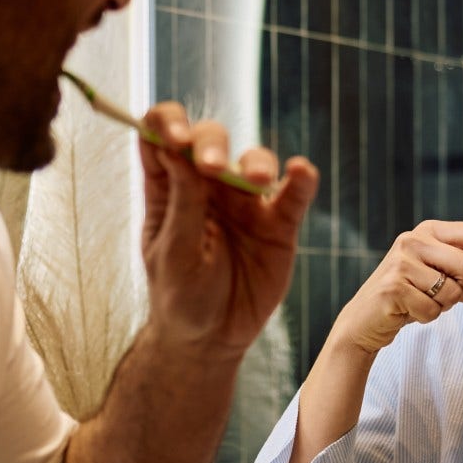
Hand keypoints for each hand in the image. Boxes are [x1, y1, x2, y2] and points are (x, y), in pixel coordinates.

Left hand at [137, 103, 318, 359]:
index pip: (162, 135)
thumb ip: (180, 203)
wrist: (212, 339)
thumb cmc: (181, 296)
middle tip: (211, 167)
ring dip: (256, 161)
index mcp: (170, 187)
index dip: (168, 123)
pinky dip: (300, 180)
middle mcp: (207, 185)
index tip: (175, 137)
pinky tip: (300, 172)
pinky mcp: (278, 223)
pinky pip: (293, 195)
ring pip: (254, 161)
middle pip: (210, 139)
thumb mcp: (173, 254)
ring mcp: (245, 201)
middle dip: (211, 144)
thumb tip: (173, 150)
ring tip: (256, 179)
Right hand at [328, 221, 462, 354]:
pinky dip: (427, 317)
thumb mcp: (440, 265)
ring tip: (424, 301)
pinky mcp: (393, 288)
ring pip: (453, 292)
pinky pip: (433, 310)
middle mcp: (414, 239)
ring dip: (445, 306)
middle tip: (453, 297)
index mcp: (430, 229)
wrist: (366, 318)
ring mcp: (401, 263)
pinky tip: (410, 311)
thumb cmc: (409, 291)